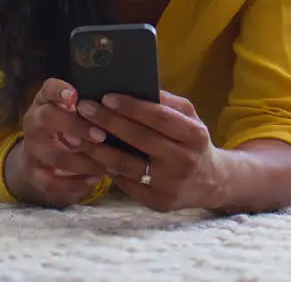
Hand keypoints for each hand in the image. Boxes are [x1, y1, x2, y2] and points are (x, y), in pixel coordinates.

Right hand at [10, 78, 110, 206]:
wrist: (40, 150)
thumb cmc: (68, 122)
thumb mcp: (74, 107)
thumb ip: (91, 103)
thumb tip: (125, 101)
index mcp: (45, 101)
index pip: (47, 89)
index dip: (58, 91)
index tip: (74, 95)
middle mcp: (34, 121)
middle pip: (48, 119)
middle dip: (76, 127)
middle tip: (101, 135)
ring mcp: (32, 148)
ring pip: (56, 155)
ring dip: (84, 161)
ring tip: (109, 163)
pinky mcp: (34, 172)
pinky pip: (52, 182)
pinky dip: (75, 183)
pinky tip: (96, 178)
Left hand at [77, 90, 224, 212]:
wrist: (211, 182)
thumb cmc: (193, 143)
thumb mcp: (191, 118)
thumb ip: (168, 103)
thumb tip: (138, 87)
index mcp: (194, 135)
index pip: (158, 117)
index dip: (131, 107)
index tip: (107, 97)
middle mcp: (184, 160)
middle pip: (139, 139)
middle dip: (108, 122)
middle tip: (84, 109)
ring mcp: (171, 184)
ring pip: (126, 165)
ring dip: (98, 148)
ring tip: (79, 133)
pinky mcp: (158, 202)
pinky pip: (126, 183)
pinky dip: (107, 168)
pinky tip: (93, 156)